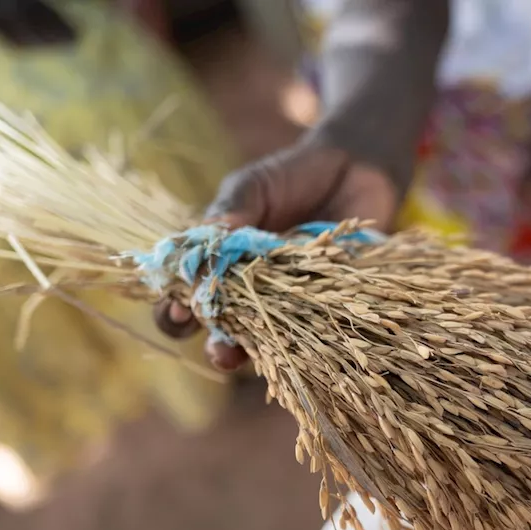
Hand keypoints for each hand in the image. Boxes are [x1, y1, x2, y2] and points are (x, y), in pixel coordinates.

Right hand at [155, 137, 398, 371]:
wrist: (354, 169)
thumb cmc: (291, 177)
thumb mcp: (253, 187)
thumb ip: (232, 210)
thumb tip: (207, 238)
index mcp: (219, 265)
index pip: (187, 297)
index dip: (176, 309)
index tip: (180, 310)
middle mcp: (251, 292)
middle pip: (225, 332)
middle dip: (217, 346)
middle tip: (219, 350)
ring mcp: (291, 302)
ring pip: (270, 341)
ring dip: (263, 354)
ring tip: (261, 358)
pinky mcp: (330, 304)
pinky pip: (321, 331)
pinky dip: (316, 340)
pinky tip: (314, 343)